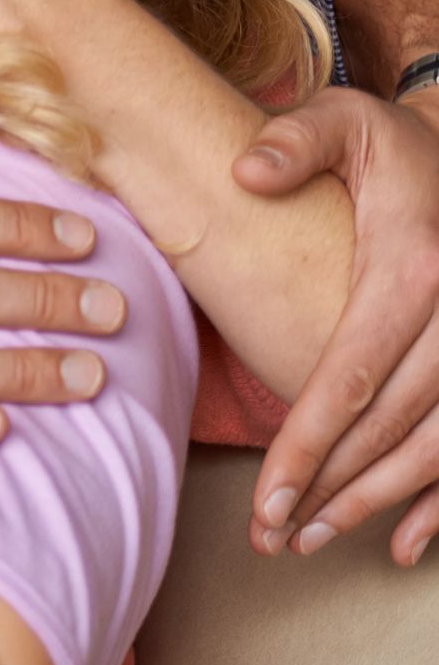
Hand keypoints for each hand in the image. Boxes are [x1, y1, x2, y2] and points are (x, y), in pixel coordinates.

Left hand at [238, 87, 438, 566]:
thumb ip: (291, 140)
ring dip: (377, 503)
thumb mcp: (342, 119)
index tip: (269, 496)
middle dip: (330, 488)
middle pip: (391, 427)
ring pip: (435, 449)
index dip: (309, 442)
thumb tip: (244, 173)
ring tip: (312, 539)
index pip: (351, 376)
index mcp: (414, 269)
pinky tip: (407, 546)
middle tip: (274, 537)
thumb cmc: (391, 145)